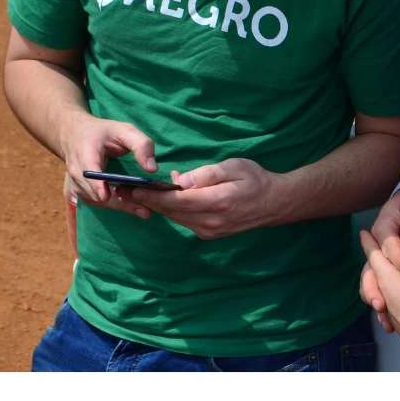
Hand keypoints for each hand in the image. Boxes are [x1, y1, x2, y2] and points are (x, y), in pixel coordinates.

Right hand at [60, 117, 158, 218]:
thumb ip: (141, 145)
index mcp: (85, 151)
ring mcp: (76, 183)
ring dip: (120, 206)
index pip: (88, 171)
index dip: (96, 184)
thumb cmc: (103, 132)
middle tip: (145, 211)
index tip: (106, 195)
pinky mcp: (80, 191)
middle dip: (120, 202)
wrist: (75, 135)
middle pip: (95, 191)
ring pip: (97, 200)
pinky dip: (115, 205)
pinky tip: (133, 207)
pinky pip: (97, 202)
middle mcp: (77, 170)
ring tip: (144, 210)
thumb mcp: (124, 130)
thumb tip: (152, 169)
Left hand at [129, 158, 285, 239]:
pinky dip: (172, 210)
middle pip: (172, 212)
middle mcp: (211, 221)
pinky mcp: (210, 233)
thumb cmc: (255, 179)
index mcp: (217, 202)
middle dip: (148, 200)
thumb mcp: (234, 167)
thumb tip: (181, 180)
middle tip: (124, 189)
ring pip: (176, 218)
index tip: (134, 186)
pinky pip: (184, 221)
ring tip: (137, 193)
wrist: (274, 203)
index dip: (154, 194)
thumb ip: (207, 174)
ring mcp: (210, 230)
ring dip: (157, 206)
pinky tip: (164, 198)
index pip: (178, 200)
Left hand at [359, 216, 399, 365]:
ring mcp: (394, 315)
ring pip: (382, 295)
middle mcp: (386, 298)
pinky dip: (392, 301)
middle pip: (374, 278)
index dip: (370, 243)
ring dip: (381, 284)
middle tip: (372, 255)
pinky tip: (399, 306)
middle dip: (372, 264)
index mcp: (388, 281)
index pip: (375, 257)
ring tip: (381, 280)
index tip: (363, 233)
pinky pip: (392, 309)